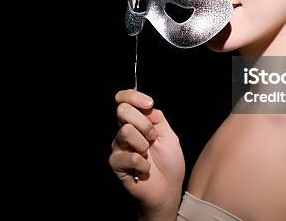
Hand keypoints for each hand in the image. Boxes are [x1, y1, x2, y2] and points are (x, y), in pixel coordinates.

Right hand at [109, 89, 184, 213]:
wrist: (168, 188)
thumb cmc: (169, 162)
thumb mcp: (169, 135)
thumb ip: (157, 118)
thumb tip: (147, 106)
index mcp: (137, 121)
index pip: (125, 99)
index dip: (133, 96)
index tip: (149, 104)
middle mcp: (124, 130)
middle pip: (122, 110)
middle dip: (144, 123)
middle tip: (153, 138)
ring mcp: (118, 146)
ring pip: (126, 131)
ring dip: (144, 144)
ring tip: (148, 155)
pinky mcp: (116, 163)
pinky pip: (128, 156)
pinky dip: (143, 163)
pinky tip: (145, 169)